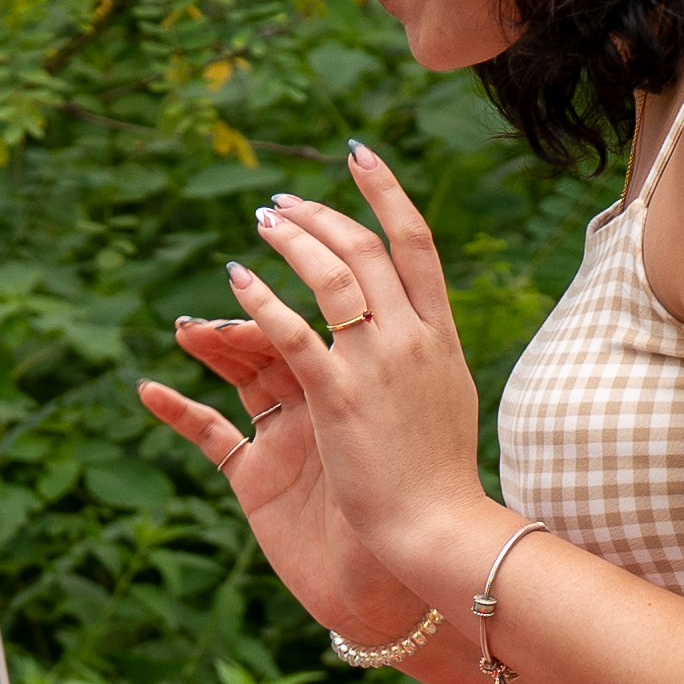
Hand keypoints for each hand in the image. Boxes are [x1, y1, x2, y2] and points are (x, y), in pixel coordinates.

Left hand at [141, 143, 489, 618]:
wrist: (437, 527)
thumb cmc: (439, 475)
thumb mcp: (447, 397)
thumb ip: (429, 354)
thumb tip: (423, 325)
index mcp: (440, 336)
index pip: (415, 244)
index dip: (386, 192)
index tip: (359, 156)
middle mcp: (411, 340)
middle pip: (364, 250)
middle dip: (321, 216)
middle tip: (280, 203)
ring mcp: (376, 366)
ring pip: (330, 278)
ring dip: (291, 242)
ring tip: (260, 224)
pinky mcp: (337, 399)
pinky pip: (292, 334)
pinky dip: (262, 301)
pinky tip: (236, 280)